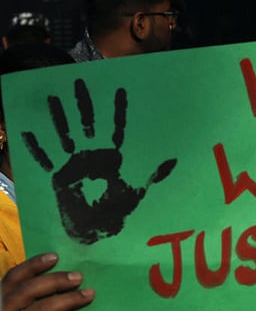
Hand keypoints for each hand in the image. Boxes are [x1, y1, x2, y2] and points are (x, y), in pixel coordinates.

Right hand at [0, 253, 93, 310]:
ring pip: (43, 308)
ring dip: (70, 299)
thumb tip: (65, 271)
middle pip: (28, 291)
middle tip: (79, 277)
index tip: (55, 257)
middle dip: (56, 280)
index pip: (12, 278)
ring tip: (89, 295)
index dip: (33, 265)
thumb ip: (35, 297)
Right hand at [22, 79, 176, 243]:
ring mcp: (74, 163)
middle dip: (84, 104)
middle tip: (79, 82)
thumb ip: (154, 175)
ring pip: (65, 134)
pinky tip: (27, 131)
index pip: (117, 127)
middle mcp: (92, 155)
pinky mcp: (58, 176)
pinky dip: (36, 147)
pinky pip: (45, 159)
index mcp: (112, 157)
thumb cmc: (116, 210)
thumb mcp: (137, 191)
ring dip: (58, 117)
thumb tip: (173, 162)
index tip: (120, 89)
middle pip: (88, 123)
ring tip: (51, 97)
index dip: (118, 110)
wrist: (95, 228)